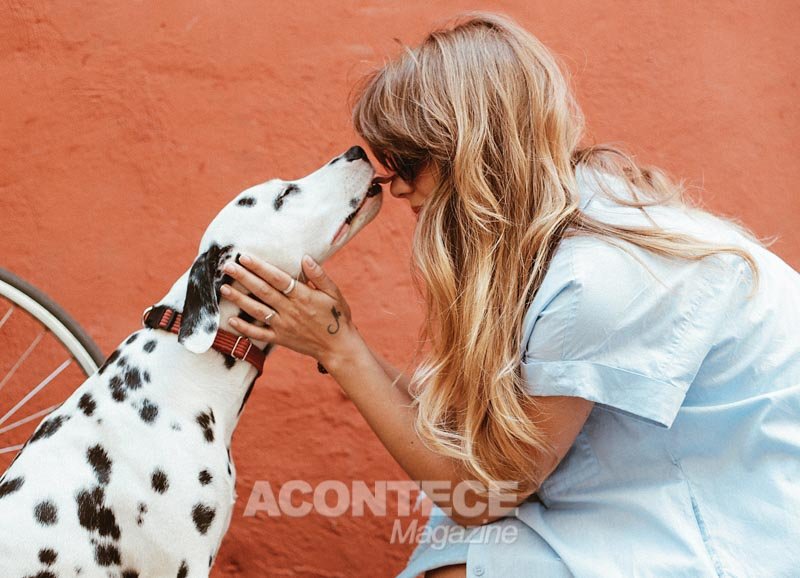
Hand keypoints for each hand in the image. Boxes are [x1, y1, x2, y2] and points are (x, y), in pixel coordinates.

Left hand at [219, 254, 358, 364]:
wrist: (338, 347)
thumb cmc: (338, 316)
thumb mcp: (334, 293)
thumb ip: (319, 276)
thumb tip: (305, 258)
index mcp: (303, 296)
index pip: (277, 278)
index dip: (260, 267)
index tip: (245, 257)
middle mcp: (290, 310)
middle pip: (262, 291)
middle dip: (243, 277)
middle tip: (227, 266)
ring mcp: (283, 325)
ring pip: (257, 310)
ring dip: (239, 299)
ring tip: (223, 288)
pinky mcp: (280, 338)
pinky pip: (259, 334)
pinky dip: (245, 328)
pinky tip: (231, 320)